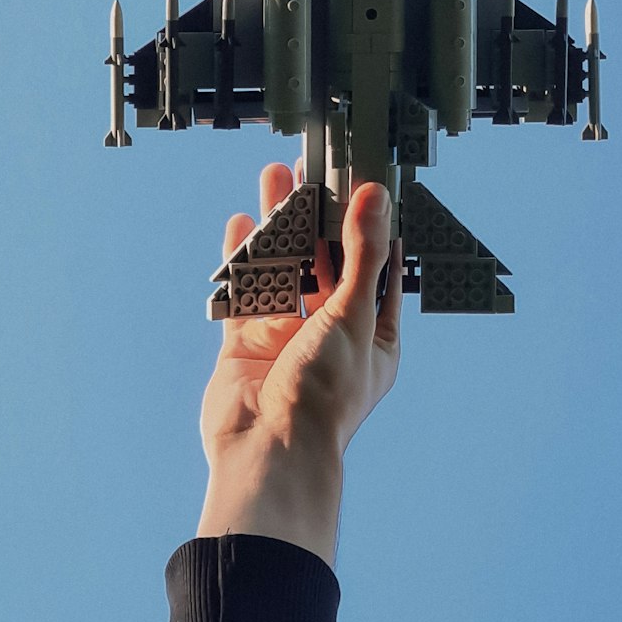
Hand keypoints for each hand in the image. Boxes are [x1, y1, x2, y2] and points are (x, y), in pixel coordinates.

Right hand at [196, 162, 402, 563]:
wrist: (269, 453)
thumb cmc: (326, 396)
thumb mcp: (353, 315)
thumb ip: (361, 254)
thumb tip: (376, 198)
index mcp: (372, 336)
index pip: (378, 267)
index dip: (372, 224)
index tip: (367, 180)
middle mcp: (331, 334)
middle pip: (327, 260)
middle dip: (320, 216)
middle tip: (314, 167)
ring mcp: (287, 337)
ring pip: (286, 268)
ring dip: (281, 225)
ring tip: (275, 176)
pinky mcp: (247, 343)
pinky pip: (246, 291)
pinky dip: (244, 258)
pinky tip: (242, 224)